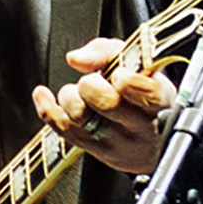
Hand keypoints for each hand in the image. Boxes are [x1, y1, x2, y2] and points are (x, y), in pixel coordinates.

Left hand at [33, 38, 176, 175]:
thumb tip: (76, 59)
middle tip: (94, 82)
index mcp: (160, 101)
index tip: (119, 74)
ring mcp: (117, 143)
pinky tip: (43, 94)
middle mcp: (141, 128)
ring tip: (79, 92)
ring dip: (70, 96)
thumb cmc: (142, 94)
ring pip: (81, 117)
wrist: (150, 140)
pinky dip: (47, 108)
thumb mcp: (137, 64)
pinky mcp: (94, 151)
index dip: (126, 79)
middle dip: (92, 85)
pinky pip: (62, 129)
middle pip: (109, 104)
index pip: (146, 92)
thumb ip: (108, 51)